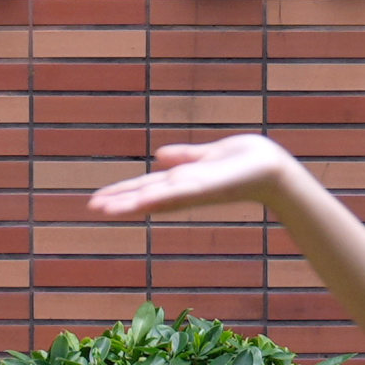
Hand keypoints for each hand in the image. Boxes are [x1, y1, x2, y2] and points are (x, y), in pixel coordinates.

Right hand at [87, 134, 316, 220]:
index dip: (122, 191)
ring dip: (132, 203)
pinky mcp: (209, 187)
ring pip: (158, 197)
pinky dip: (161, 197)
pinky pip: (181, 192)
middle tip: (92, 208)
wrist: (273, 168)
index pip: (147, 185)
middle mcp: (186, 187)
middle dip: (120, 201)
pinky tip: (142, 201)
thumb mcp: (208, 155)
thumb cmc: (247, 161)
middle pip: (147, 193)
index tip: (97, 200)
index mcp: (184, 178)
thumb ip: (185, 156)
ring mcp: (196, 189)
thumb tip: (159, 155)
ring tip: (107, 209)